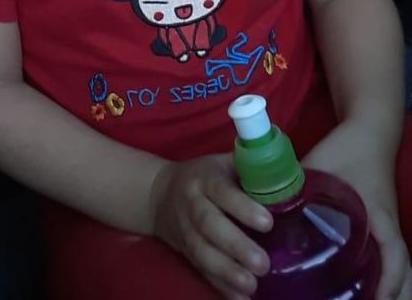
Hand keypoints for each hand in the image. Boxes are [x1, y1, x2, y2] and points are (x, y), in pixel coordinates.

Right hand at [150, 153, 272, 298]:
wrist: (159, 193)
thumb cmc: (204, 176)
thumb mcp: (222, 163)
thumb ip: (250, 168)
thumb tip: (291, 173)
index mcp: (205, 178)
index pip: (222, 191)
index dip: (242, 207)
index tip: (267, 222)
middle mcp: (192, 204)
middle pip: (209, 225)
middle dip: (236, 246)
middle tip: (263, 264)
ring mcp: (186, 231)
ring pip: (203, 252)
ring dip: (227, 272)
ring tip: (252, 285)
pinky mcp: (186, 252)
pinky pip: (202, 270)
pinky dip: (220, 286)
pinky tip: (240, 298)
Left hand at [302, 119, 411, 299]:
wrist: (368, 129)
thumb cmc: (346, 149)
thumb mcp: (318, 168)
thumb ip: (294, 190)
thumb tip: (264, 213)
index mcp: (379, 216)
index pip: (395, 256)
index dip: (389, 282)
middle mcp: (388, 226)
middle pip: (401, 270)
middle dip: (388, 293)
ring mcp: (386, 225)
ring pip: (395, 264)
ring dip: (384, 285)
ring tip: (362, 299)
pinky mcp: (380, 221)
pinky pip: (387, 254)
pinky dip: (381, 272)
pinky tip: (359, 283)